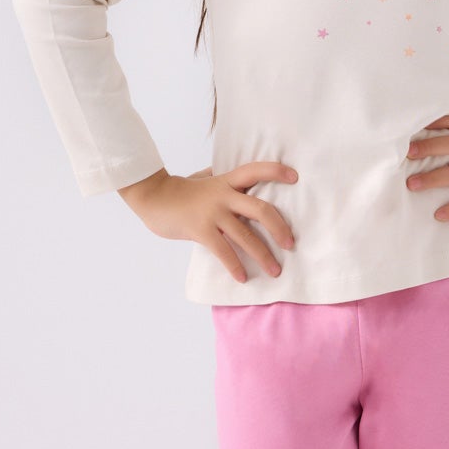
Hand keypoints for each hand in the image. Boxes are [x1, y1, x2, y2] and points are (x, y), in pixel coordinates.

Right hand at [117, 162, 298, 283]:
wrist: (152, 197)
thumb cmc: (180, 190)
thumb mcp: (204, 179)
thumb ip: (222, 179)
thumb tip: (242, 179)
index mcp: (226, 181)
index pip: (255, 170)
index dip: (275, 172)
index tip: (295, 177)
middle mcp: (223, 196)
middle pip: (261, 209)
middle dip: (280, 228)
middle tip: (291, 244)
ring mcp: (212, 213)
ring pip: (246, 236)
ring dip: (263, 255)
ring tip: (275, 271)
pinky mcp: (200, 230)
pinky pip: (224, 251)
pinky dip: (236, 266)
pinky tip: (243, 277)